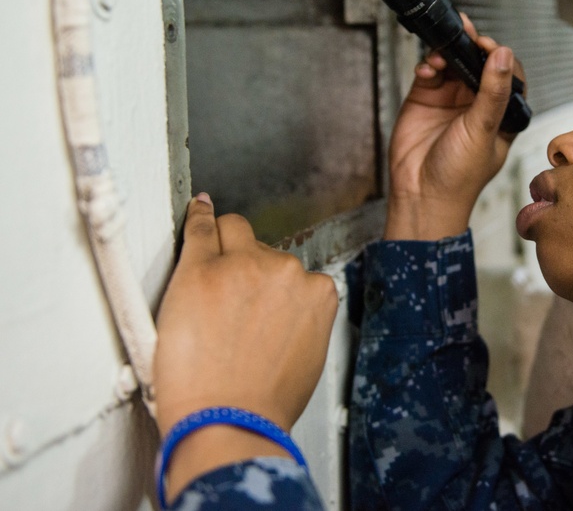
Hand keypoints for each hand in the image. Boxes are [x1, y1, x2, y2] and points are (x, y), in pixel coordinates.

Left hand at [154, 194, 337, 500]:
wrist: (228, 420)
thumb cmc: (265, 402)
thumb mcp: (309, 357)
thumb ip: (302, 320)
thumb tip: (285, 312)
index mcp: (317, 293)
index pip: (293, 272)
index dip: (271, 286)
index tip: (259, 295)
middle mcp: (286, 271)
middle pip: (264, 251)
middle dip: (248, 268)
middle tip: (228, 301)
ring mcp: (242, 266)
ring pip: (233, 233)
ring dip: (224, 250)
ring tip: (206, 284)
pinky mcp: (201, 269)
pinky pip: (201, 229)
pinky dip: (199, 217)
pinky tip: (198, 209)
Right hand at [385, 15, 525, 239]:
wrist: (420, 194)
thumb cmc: (459, 175)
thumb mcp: (483, 130)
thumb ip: (493, 92)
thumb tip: (504, 55)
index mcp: (502, 113)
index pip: (509, 74)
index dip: (500, 56)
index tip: (489, 45)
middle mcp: (478, 103)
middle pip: (479, 62)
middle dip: (472, 45)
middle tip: (465, 31)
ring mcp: (451, 99)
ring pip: (454, 61)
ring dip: (448, 51)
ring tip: (443, 53)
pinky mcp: (426, 98)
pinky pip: (430, 71)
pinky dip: (428, 64)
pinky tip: (428, 70)